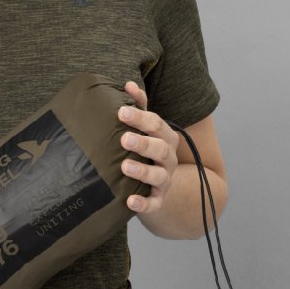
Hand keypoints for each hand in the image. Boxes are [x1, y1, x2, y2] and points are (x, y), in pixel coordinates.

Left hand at [118, 80, 179, 214]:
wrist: (158, 187)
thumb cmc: (147, 152)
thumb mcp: (145, 129)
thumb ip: (139, 107)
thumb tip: (128, 84)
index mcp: (164, 137)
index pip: (156, 124)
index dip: (140, 118)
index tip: (121, 112)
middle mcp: (168, 158)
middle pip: (160, 148)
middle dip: (143, 143)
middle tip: (124, 138)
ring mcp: (165, 180)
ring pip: (159, 176)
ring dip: (143, 171)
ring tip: (125, 167)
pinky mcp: (158, 201)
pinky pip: (153, 204)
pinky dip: (144, 204)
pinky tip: (130, 202)